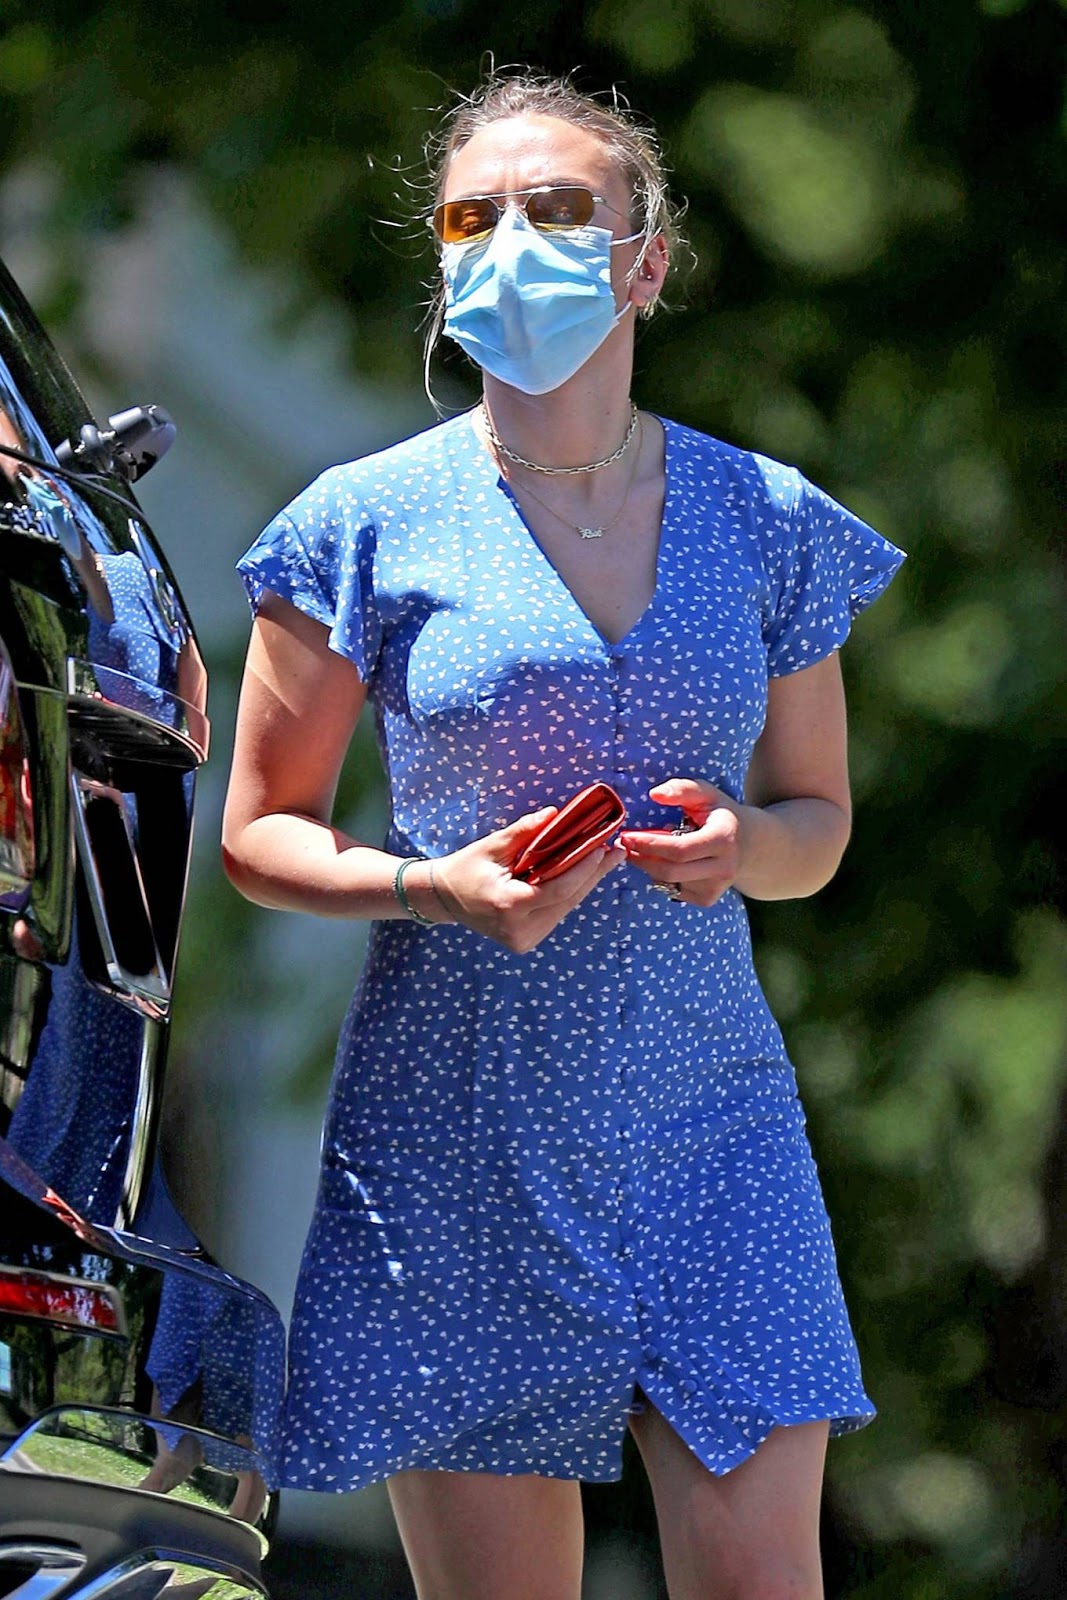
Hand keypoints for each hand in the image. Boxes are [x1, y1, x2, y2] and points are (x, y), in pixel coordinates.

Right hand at [433, 806, 625, 953]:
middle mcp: (518, 929)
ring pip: (565, 909)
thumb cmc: (466, 867)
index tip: (603, 849)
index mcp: (509, 905)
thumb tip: (555, 814)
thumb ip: (524, 831)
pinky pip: (555, 914)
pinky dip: (570, 894)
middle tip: (616, 852)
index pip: (558, 888)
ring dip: (586, 884)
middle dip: (593, 875)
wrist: (444, 898)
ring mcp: (523, 940)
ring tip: (607, 861)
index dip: (584, 869)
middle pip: (567, 901)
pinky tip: (586, 876)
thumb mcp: (492, 845)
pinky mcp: (526, 941)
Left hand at [619, 778, 741, 907]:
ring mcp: (717, 887)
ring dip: (649, 867)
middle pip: (671, 871)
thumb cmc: (721, 814)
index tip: (628, 836)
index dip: (649, 845)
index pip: (679, 849)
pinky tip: (666, 862)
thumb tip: (655, 795)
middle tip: (625, 846)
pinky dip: (662, 877)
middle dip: (641, 859)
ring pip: (669, 882)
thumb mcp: (707, 794)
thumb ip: (682, 789)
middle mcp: (724, 867)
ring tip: (643, 850)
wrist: (750, 844)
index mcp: (724, 839)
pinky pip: (673, 891)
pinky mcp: (708, 898)